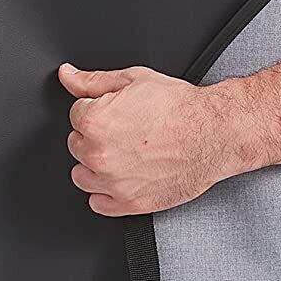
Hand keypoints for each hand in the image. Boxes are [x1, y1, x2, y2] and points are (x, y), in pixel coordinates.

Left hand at [59, 60, 230, 216]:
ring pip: (82, 175)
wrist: (213, 133)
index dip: (97, 110)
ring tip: (124, 153)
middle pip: (77, 145)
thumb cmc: (180, 108)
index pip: (76, 115)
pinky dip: (106, 193)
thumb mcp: (133, 80)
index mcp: (95, 122)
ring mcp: (113, 183)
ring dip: (96, 166)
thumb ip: (92, 81)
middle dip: (95, 137)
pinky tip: (124, 176)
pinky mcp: (129, 204)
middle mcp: (99, 155)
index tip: (117, 113)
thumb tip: (67, 76)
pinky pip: (98, 203)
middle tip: (125, 131)